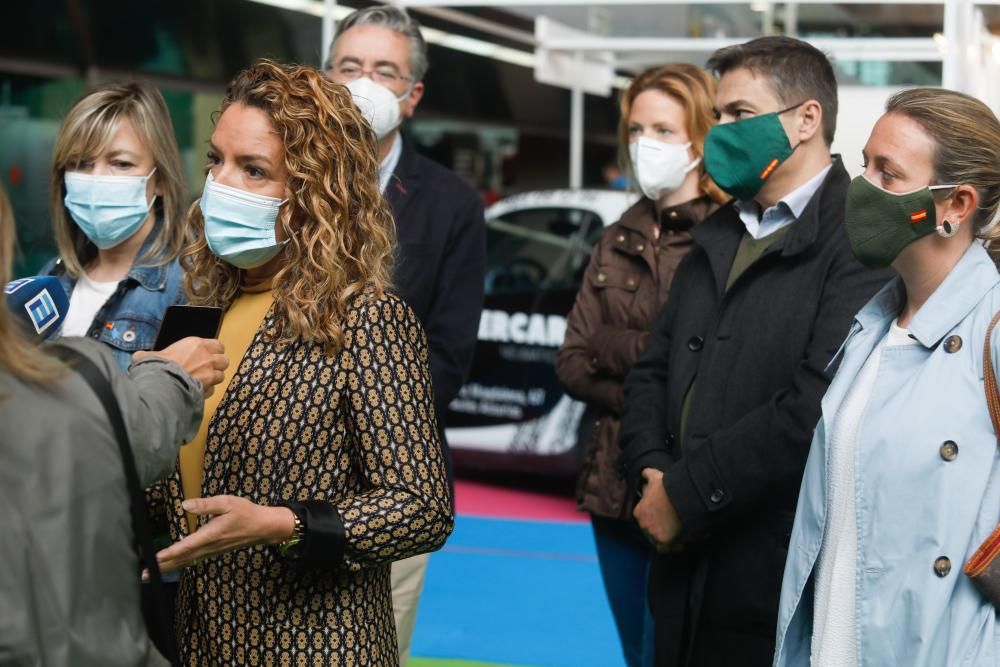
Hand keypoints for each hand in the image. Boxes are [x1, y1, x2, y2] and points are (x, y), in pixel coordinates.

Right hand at [134, 337, 227, 397]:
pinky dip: (206, 391)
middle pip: (224, 360)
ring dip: (213, 379)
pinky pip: (212, 390)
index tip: (209, 354)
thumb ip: (147, 355)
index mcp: (196, 345)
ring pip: (220, 376)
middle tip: (209, 368)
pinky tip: (197, 391)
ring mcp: (209, 374)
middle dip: (218, 365)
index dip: (215, 351)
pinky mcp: (207, 389)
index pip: (218, 345)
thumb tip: (138, 357)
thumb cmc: (156, 368)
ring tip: (202, 381)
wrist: (160, 385)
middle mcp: (206, 358)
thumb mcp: (149, 356)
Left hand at [155, 495, 294, 572]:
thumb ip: (205, 504)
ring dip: (168, 567)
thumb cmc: (246, 512)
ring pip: (186, 561)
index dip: (169, 553)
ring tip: (151, 574)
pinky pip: (193, 560)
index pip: (186, 546)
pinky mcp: (213, 552)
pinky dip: (179, 564)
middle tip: (143, 574)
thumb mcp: (227, 502)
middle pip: (182, 559)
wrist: (263, 527)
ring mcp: (211, 551)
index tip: (154, 558)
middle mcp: (209, 546)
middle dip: (162, 566)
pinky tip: (172, 566)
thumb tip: (184, 505)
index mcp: (211, 534)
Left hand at [633, 467, 682, 551]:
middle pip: (649, 532)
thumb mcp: (655, 477)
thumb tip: (644, 473)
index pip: (643, 520)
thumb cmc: (667, 487)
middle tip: (670, 528)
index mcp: (638, 512)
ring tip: (676, 536)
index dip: (653, 520)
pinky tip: (680, 543)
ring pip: (656, 541)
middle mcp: (642, 525)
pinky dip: (673, 547)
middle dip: (658, 530)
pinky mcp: (663, 541)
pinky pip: (666, 549)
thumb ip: (647, 475)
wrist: (680, 497)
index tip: (662, 519)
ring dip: (665, 540)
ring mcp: (652, 534)